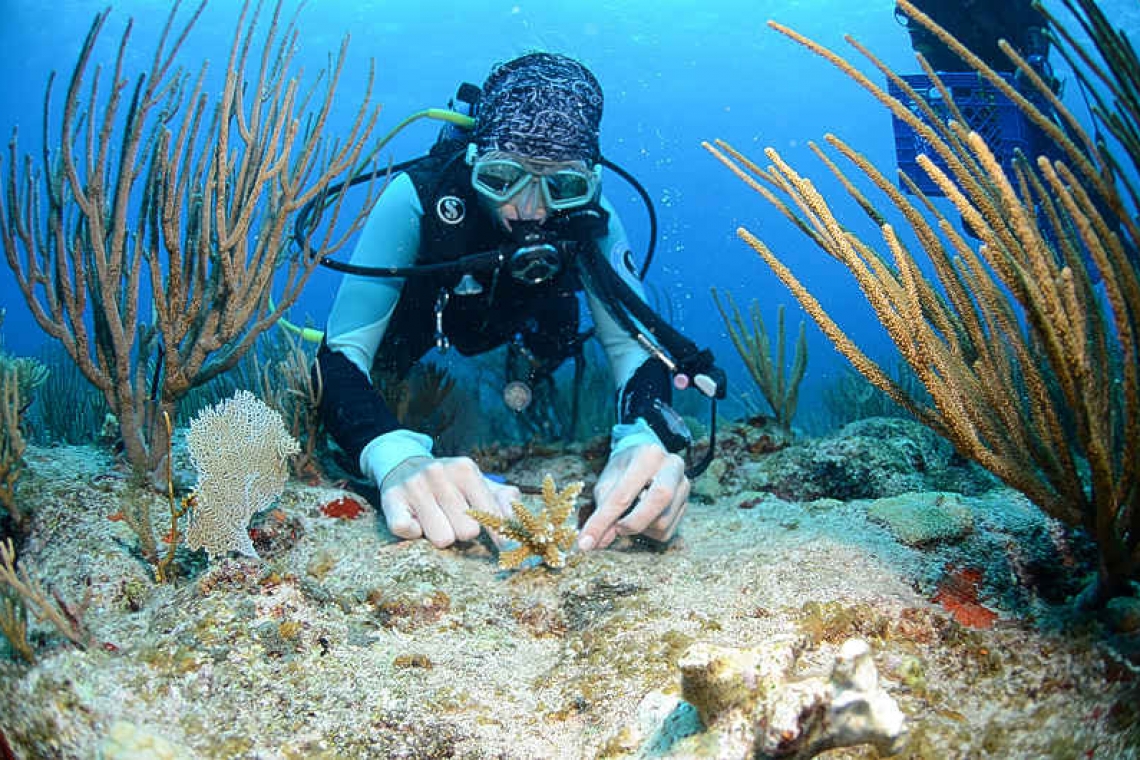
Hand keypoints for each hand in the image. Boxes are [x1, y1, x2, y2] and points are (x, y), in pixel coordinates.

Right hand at [379, 456, 519, 547]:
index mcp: (465, 469)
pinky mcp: (391, 499)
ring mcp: (414, 486)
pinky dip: (414, 534)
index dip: (500, 536)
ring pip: (442, 539)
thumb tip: (517, 517)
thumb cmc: (449, 482)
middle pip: (467, 532)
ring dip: (440, 535)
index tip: (507, 551)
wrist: (402, 463)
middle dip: (463, 532)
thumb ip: (502, 499)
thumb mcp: (477, 483)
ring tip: (435, 519)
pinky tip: (416, 521)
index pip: (490, 513)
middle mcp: (439, 473)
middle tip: (453, 519)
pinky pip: (408, 533)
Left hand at [578, 443, 689, 550]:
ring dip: (639, 528)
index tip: (585, 542)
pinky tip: (642, 517)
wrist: (645, 457)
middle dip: (634, 522)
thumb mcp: (607, 482)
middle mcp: (672, 467)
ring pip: (663, 521)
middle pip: (659, 499)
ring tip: (628, 516)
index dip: (602, 521)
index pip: (623, 493)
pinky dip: (648, 532)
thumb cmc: (623, 469)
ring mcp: (684, 486)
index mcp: (648, 455)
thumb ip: (602, 510)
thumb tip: (596, 543)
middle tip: (616, 530)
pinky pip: (667, 532)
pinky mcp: (687, 504)